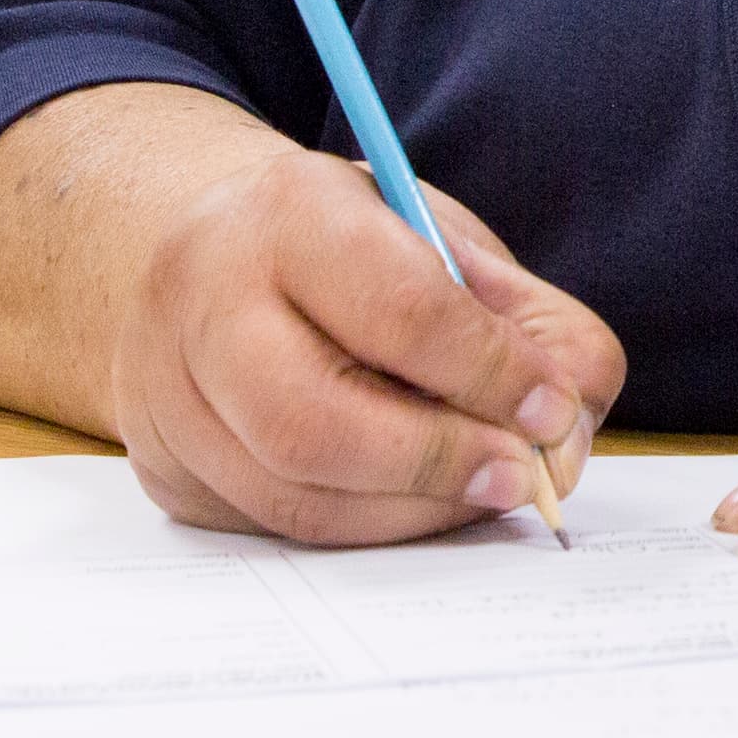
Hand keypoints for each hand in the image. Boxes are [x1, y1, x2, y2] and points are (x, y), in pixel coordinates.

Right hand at [107, 151, 624, 545]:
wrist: (214, 254)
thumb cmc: (354, 245)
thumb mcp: (449, 240)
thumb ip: (532, 321)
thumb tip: (570, 425)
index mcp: (289, 212)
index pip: (400, 311)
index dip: (492, 373)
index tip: (555, 409)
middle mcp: (203, 301)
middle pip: (318, 423)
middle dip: (441, 461)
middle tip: (523, 474)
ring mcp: (168, 394)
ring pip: (294, 494)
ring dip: (413, 509)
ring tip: (485, 488)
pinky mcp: (168, 469)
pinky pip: (277, 525)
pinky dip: (369, 525)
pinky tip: (421, 499)